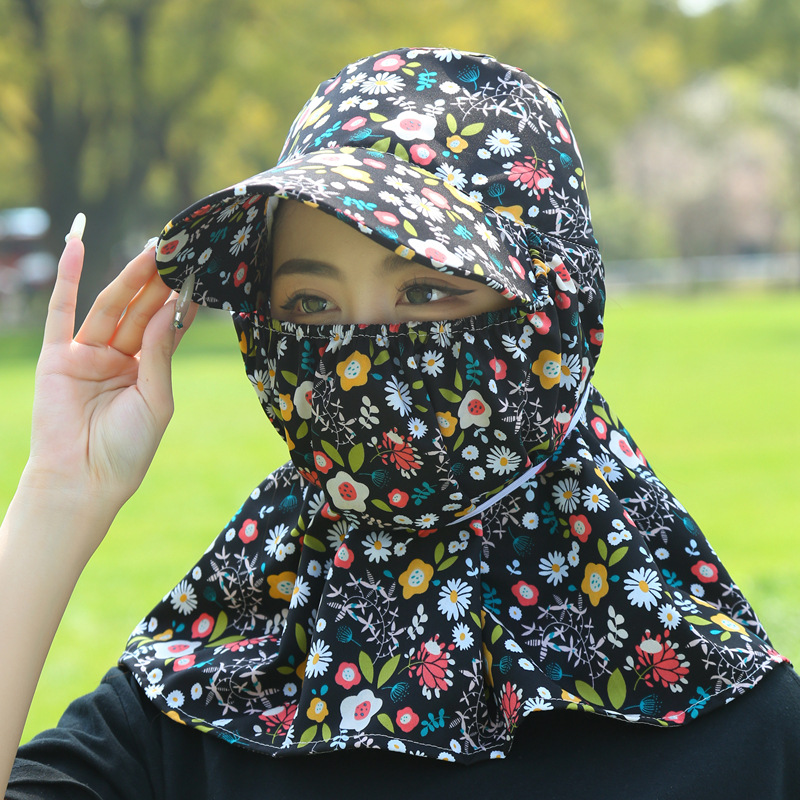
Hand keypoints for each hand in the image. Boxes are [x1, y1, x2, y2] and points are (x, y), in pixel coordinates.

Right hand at [26, 232, 195, 514]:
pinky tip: (75, 244)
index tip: (198, 273)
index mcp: (145, 371)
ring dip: (128, 278)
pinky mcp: (57, 357)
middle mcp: (118, 358)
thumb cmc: (127, 449)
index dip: (180, 303)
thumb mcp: (155, 399)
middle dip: (158, 283)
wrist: (84, 480)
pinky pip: (61, 312)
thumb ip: (160, 354)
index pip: (165, 328)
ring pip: (111, 308)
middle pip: (141, 312)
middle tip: (176, 250)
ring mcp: (87, 355)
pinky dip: (66, 278)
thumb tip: (171, 310)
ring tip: (149, 249)